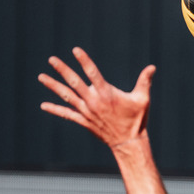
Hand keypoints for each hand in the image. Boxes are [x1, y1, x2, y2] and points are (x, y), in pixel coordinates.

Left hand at [39, 48, 155, 149]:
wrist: (128, 143)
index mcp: (106, 94)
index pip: (92, 73)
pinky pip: (67, 114)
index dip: (84, 61)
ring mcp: (87, 112)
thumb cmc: (137, 120)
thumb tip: (152, 67)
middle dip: (62, 70)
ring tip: (41, 76)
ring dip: (53, 86)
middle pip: (74, 82)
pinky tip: (43, 105)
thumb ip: (144, 82)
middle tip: (51, 59)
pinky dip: (55, 109)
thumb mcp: (142, 99)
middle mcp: (93, 101)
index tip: (75, 50)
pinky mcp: (84, 122)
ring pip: (67, 96)